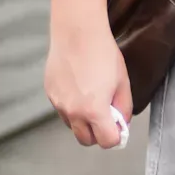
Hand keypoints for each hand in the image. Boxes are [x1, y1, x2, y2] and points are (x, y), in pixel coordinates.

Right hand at [45, 26, 131, 148]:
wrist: (77, 32)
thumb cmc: (102, 53)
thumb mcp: (122, 82)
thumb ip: (124, 108)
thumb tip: (121, 124)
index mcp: (94, 111)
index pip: (107, 142)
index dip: (116, 136)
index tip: (119, 127)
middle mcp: (73, 111)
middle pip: (86, 140)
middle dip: (98, 133)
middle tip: (106, 116)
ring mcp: (59, 103)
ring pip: (73, 125)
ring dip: (83, 120)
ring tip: (91, 98)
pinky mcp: (50, 93)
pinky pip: (63, 109)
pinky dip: (72, 106)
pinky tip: (79, 87)